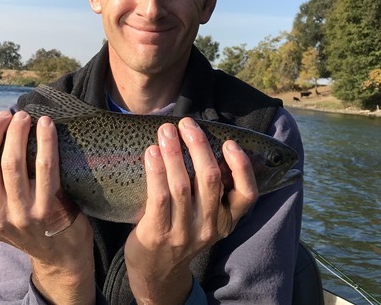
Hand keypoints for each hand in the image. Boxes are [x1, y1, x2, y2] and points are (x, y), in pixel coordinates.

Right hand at [0, 111, 94, 303]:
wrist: (60, 255)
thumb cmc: (26, 225)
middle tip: (5, 116)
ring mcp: (20, 215)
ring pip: (11, 162)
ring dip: (16, 131)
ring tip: (24, 117)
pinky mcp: (47, 210)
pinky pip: (44, 167)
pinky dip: (45, 141)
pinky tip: (46, 124)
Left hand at [124, 117, 257, 303]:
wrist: (156, 273)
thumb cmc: (180, 233)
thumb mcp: (205, 219)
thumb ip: (209, 191)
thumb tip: (204, 144)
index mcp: (225, 222)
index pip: (247, 196)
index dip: (241, 167)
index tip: (229, 143)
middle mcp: (208, 227)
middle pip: (210, 180)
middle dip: (199, 146)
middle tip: (187, 124)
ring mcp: (183, 232)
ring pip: (183, 186)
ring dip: (174, 153)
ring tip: (166, 131)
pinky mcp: (158, 234)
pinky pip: (159, 197)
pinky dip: (156, 171)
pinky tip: (151, 153)